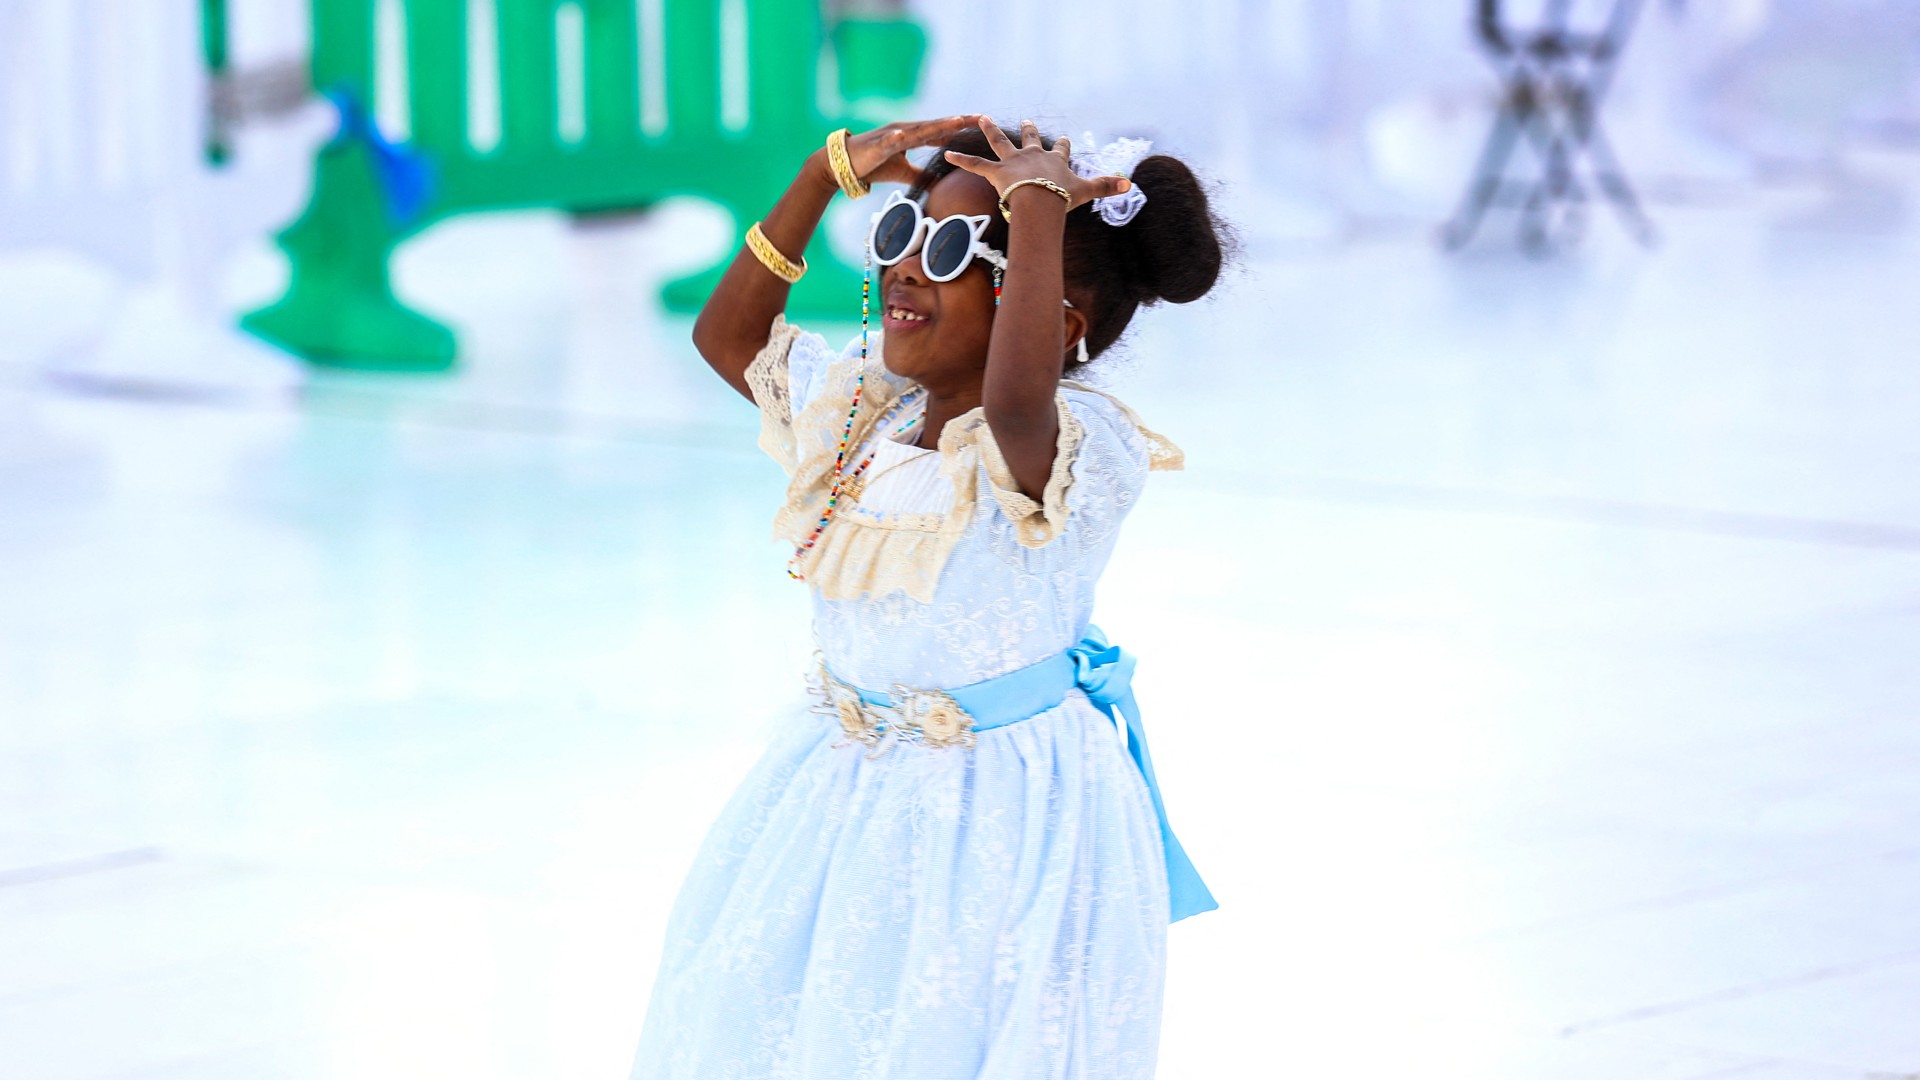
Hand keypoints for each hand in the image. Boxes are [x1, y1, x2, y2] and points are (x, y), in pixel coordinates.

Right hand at [839, 115, 980, 187]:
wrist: (844, 164)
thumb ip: (922, 174)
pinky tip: (905, 135)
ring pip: (919, 130)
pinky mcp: (878, 144)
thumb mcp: (903, 172)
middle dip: (958, 121)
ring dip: (937, 125)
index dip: (960, 127)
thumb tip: (939, 184)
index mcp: (912, 136)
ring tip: (956, 121)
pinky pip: (890, 141)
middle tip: (981, 117)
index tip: (981, 123)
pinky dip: (898, 137)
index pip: (941, 130)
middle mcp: (905, 130)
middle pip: (936, 126)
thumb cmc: (873, 165)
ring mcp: (892, 135)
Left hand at [942, 117, 1131, 211]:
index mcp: (1054, 160)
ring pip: (1000, 142)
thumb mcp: (1086, 191)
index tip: (1063, 139)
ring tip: (980, 119)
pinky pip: (976, 165)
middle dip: (1028, 130)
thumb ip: (1106, 186)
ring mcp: (1013, 161)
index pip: (1061, 150)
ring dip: (989, 130)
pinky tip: (947, 155)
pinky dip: (961, 160)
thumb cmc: (1062, 197)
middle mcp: (1033, 155)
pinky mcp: (996, 172)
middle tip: (1026, 121)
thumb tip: (1130, 184)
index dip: (1062, 145)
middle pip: (1030, 139)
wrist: (1041, 199)